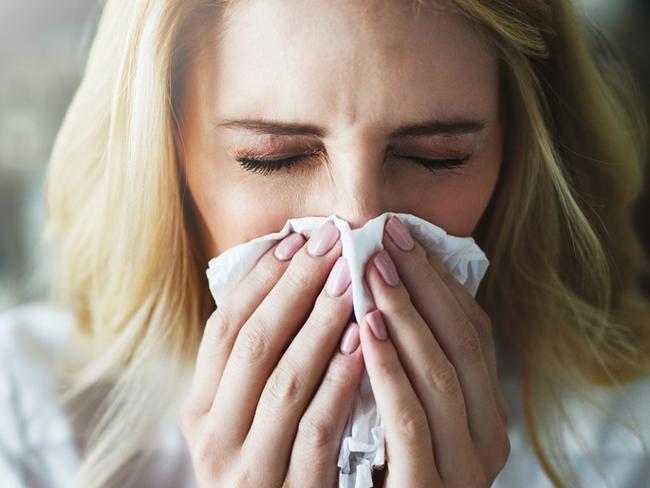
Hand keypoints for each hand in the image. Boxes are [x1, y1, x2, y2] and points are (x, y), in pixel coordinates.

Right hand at [178, 221, 364, 487]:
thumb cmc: (271, 460)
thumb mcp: (246, 417)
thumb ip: (259, 364)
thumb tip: (290, 280)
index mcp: (199, 410)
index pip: (224, 330)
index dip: (259, 281)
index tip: (296, 239)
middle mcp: (213, 437)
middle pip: (254, 344)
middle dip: (295, 287)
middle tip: (332, 242)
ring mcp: (250, 468)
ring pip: (285, 380)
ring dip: (322, 323)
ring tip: (351, 279)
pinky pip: (318, 427)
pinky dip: (340, 380)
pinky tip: (365, 342)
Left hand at [361, 217, 509, 486]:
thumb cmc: (388, 466)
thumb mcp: (411, 409)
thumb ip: (411, 362)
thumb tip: (390, 287)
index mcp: (486, 412)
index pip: (473, 331)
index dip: (438, 280)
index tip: (402, 236)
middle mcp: (486, 439)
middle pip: (461, 344)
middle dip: (422, 286)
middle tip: (384, 239)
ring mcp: (461, 468)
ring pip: (440, 376)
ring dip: (405, 317)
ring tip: (370, 271)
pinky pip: (410, 421)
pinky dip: (389, 370)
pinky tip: (363, 329)